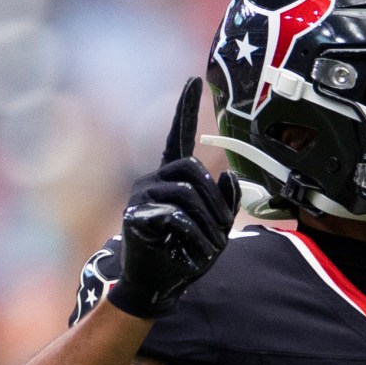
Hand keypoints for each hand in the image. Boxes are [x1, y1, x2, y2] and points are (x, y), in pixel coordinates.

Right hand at [106, 79, 240, 319]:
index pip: (180, 137)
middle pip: (193, 169)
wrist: (161, 284)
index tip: (194, 80)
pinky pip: (176, 217)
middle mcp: (155, 180)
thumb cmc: (187, 254)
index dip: (186, 109)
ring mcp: (142, 196)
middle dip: (215, 202)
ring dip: (208, 225)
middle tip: (220, 232)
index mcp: (174, 178)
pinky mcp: (136, 216)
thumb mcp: (217, 229)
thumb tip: (229, 175)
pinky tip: (193, 253)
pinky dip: (194, 238)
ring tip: (207, 248)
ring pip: (187, 194)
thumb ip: (226, 203)